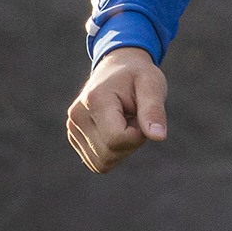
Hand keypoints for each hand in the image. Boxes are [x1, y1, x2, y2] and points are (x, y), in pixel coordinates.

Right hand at [66, 46, 168, 173]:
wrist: (117, 67)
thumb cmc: (137, 75)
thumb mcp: (152, 85)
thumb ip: (154, 111)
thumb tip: (159, 137)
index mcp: (95, 99)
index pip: (117, 139)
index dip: (138, 134)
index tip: (141, 114)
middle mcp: (77, 115)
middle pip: (109, 155)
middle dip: (131, 142)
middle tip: (135, 117)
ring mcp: (72, 127)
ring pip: (103, 163)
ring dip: (122, 149)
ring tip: (125, 121)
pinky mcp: (74, 136)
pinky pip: (98, 162)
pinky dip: (113, 151)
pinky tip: (116, 128)